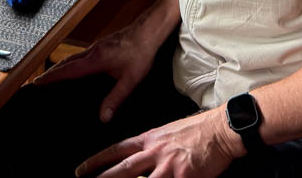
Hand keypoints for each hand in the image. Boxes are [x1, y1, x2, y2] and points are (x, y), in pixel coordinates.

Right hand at [33, 23, 158, 122]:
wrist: (148, 31)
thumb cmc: (140, 53)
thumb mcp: (130, 80)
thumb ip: (115, 99)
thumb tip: (103, 117)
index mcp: (95, 60)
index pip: (67, 70)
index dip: (51, 77)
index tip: (37, 82)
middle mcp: (92, 51)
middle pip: (65, 62)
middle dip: (51, 72)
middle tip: (38, 81)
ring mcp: (96, 46)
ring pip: (73, 57)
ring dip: (61, 66)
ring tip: (52, 76)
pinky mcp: (102, 44)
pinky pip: (81, 54)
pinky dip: (72, 62)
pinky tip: (76, 67)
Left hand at [75, 107, 243, 177]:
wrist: (219, 129)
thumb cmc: (196, 131)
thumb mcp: (167, 133)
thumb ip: (152, 146)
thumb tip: (139, 158)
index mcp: (149, 139)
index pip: (117, 150)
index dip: (97, 161)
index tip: (82, 170)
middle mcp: (155, 152)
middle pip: (124, 169)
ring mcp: (169, 165)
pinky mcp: (184, 176)